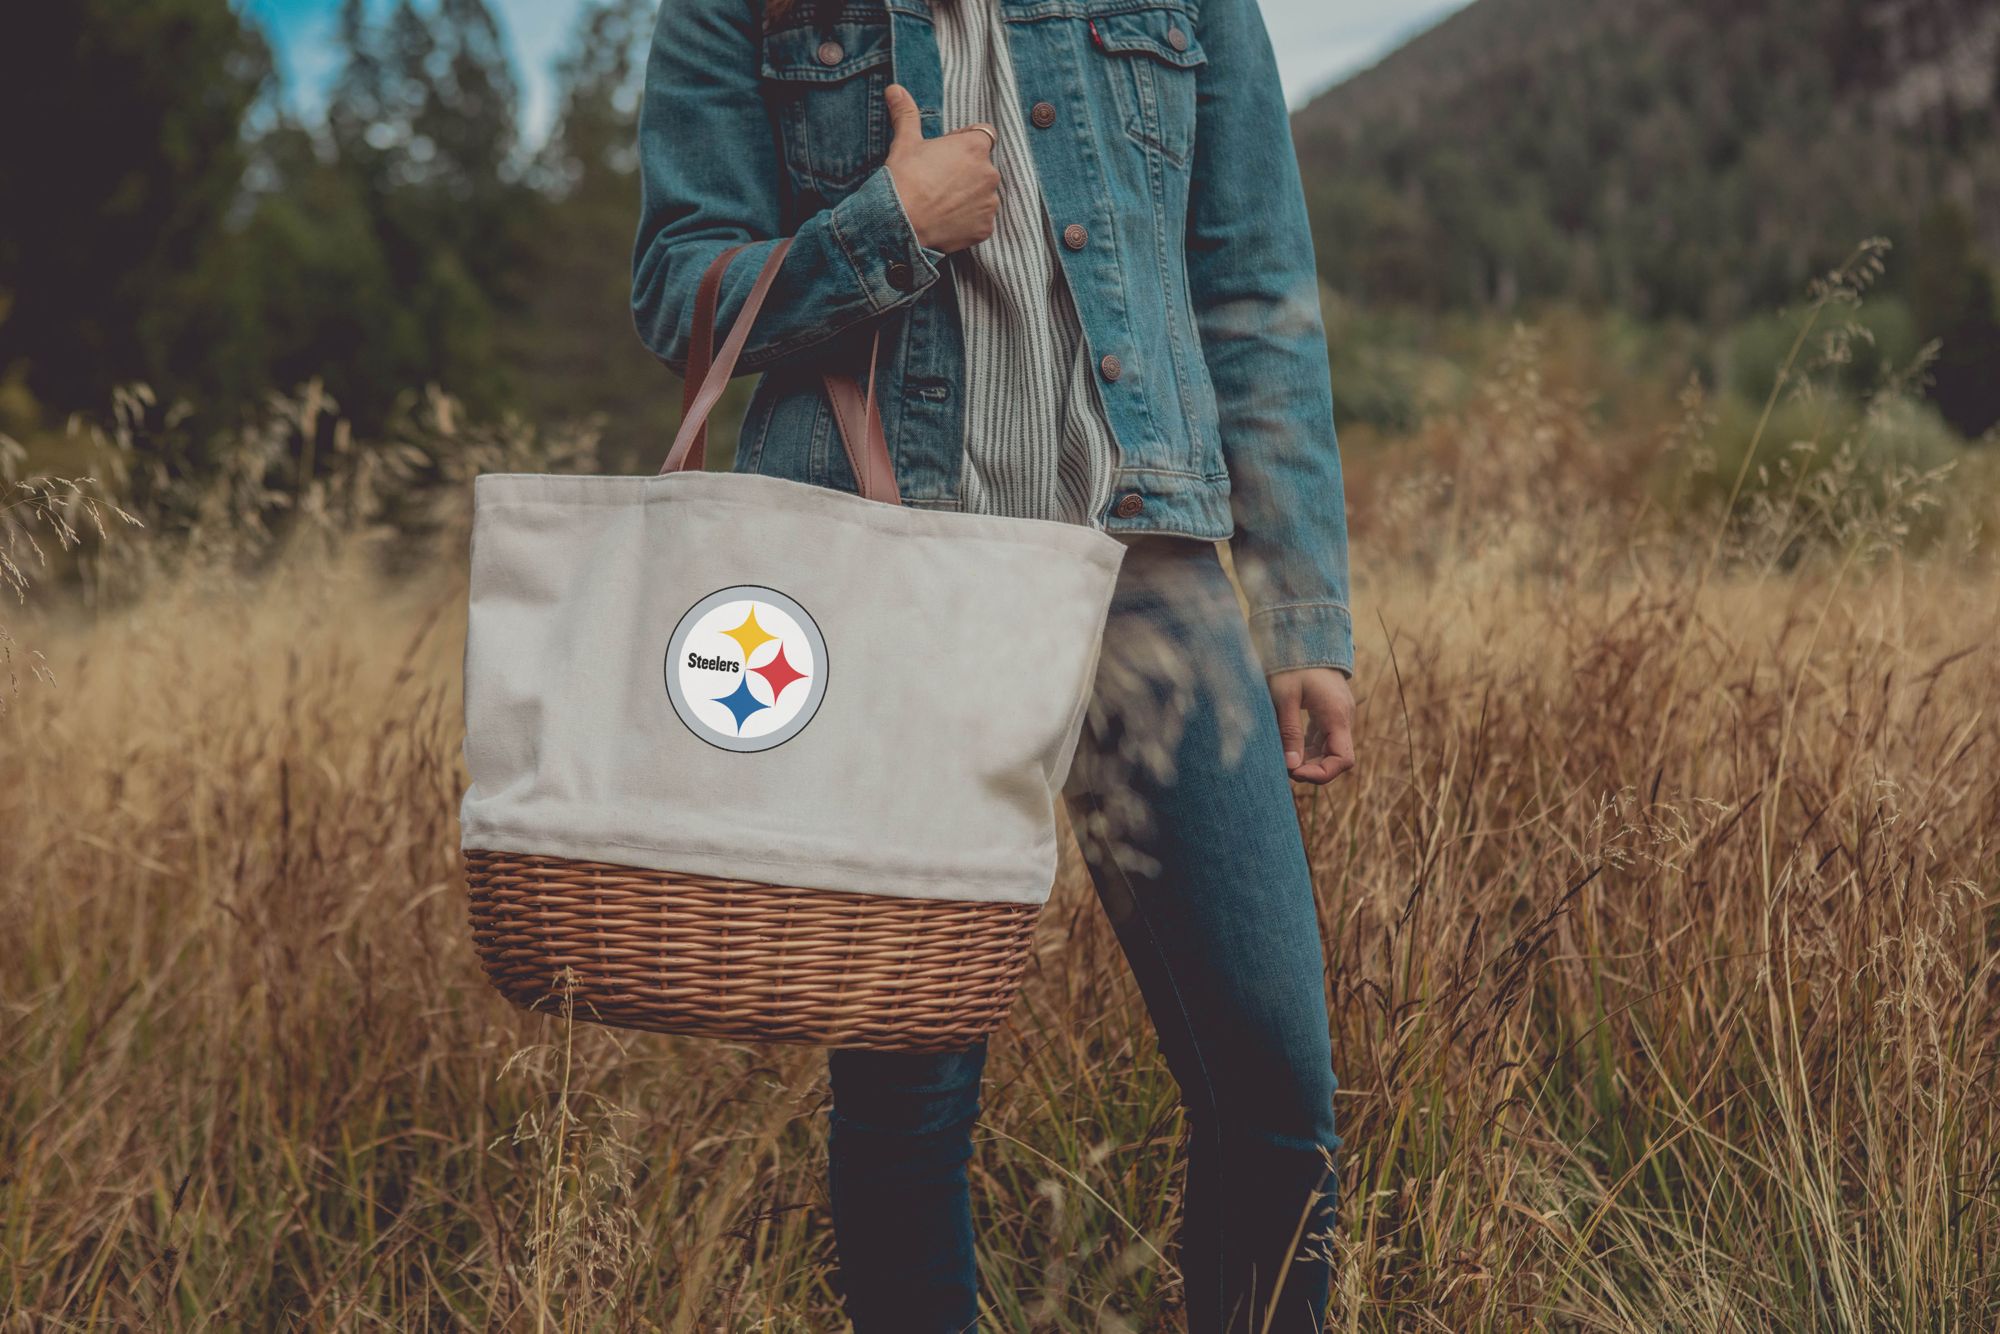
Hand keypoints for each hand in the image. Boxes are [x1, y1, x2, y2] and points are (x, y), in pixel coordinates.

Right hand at [883, 83, 998, 252]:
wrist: (899, 223)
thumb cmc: (903, 178)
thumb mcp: (905, 142)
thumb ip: (906, 113)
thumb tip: (895, 89)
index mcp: (975, 147)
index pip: (984, 135)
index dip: (965, 142)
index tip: (946, 154)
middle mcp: (990, 173)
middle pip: (983, 168)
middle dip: (966, 172)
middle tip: (937, 182)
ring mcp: (990, 203)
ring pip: (983, 195)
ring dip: (968, 197)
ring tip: (940, 203)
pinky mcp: (986, 229)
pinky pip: (981, 221)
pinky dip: (968, 221)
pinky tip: (946, 220)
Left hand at [1268, 668, 1355, 784]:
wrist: (1305, 635)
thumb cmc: (1292, 663)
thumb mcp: (1285, 696)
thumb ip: (1289, 731)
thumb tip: (1291, 767)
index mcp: (1336, 715)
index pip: (1343, 760)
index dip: (1322, 774)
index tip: (1295, 773)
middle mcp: (1343, 717)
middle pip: (1337, 758)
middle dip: (1313, 769)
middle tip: (1284, 769)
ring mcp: (1339, 714)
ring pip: (1330, 748)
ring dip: (1310, 759)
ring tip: (1284, 759)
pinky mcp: (1330, 710)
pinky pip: (1324, 737)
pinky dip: (1309, 747)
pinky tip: (1289, 748)